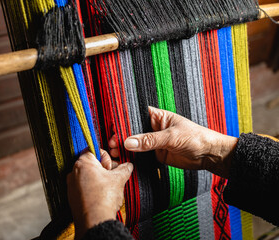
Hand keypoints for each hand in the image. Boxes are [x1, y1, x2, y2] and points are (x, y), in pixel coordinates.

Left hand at [67, 149, 132, 238]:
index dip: (105, 157)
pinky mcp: (72, 196)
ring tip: (107, 189)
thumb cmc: (104, 198)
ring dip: (98, 179)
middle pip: (91, 163)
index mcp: (83, 163)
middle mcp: (73, 172)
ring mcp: (71, 185)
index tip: (111, 166)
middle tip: (112, 178)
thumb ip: (124, 168)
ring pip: (88, 176)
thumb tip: (128, 165)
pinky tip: (101, 196)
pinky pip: (83, 187)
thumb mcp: (119, 179)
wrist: (95, 222)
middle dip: (103, 169)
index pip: (94, 150)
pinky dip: (92, 189)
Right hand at [109, 107, 237, 177]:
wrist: (209, 155)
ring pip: (134, 143)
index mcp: (157, 116)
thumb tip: (129, 142)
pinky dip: (132, 157)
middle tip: (112, 143)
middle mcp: (153, 128)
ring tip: (114, 152)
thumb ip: (150, 140)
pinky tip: (123, 159)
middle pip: (132, 130)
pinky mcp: (156, 154)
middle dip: (121, 136)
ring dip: (124, 147)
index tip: (113, 128)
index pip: (135, 114)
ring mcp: (153, 142)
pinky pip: (140, 155)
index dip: (123, 120)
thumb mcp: (172, 137)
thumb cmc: (196, 137)